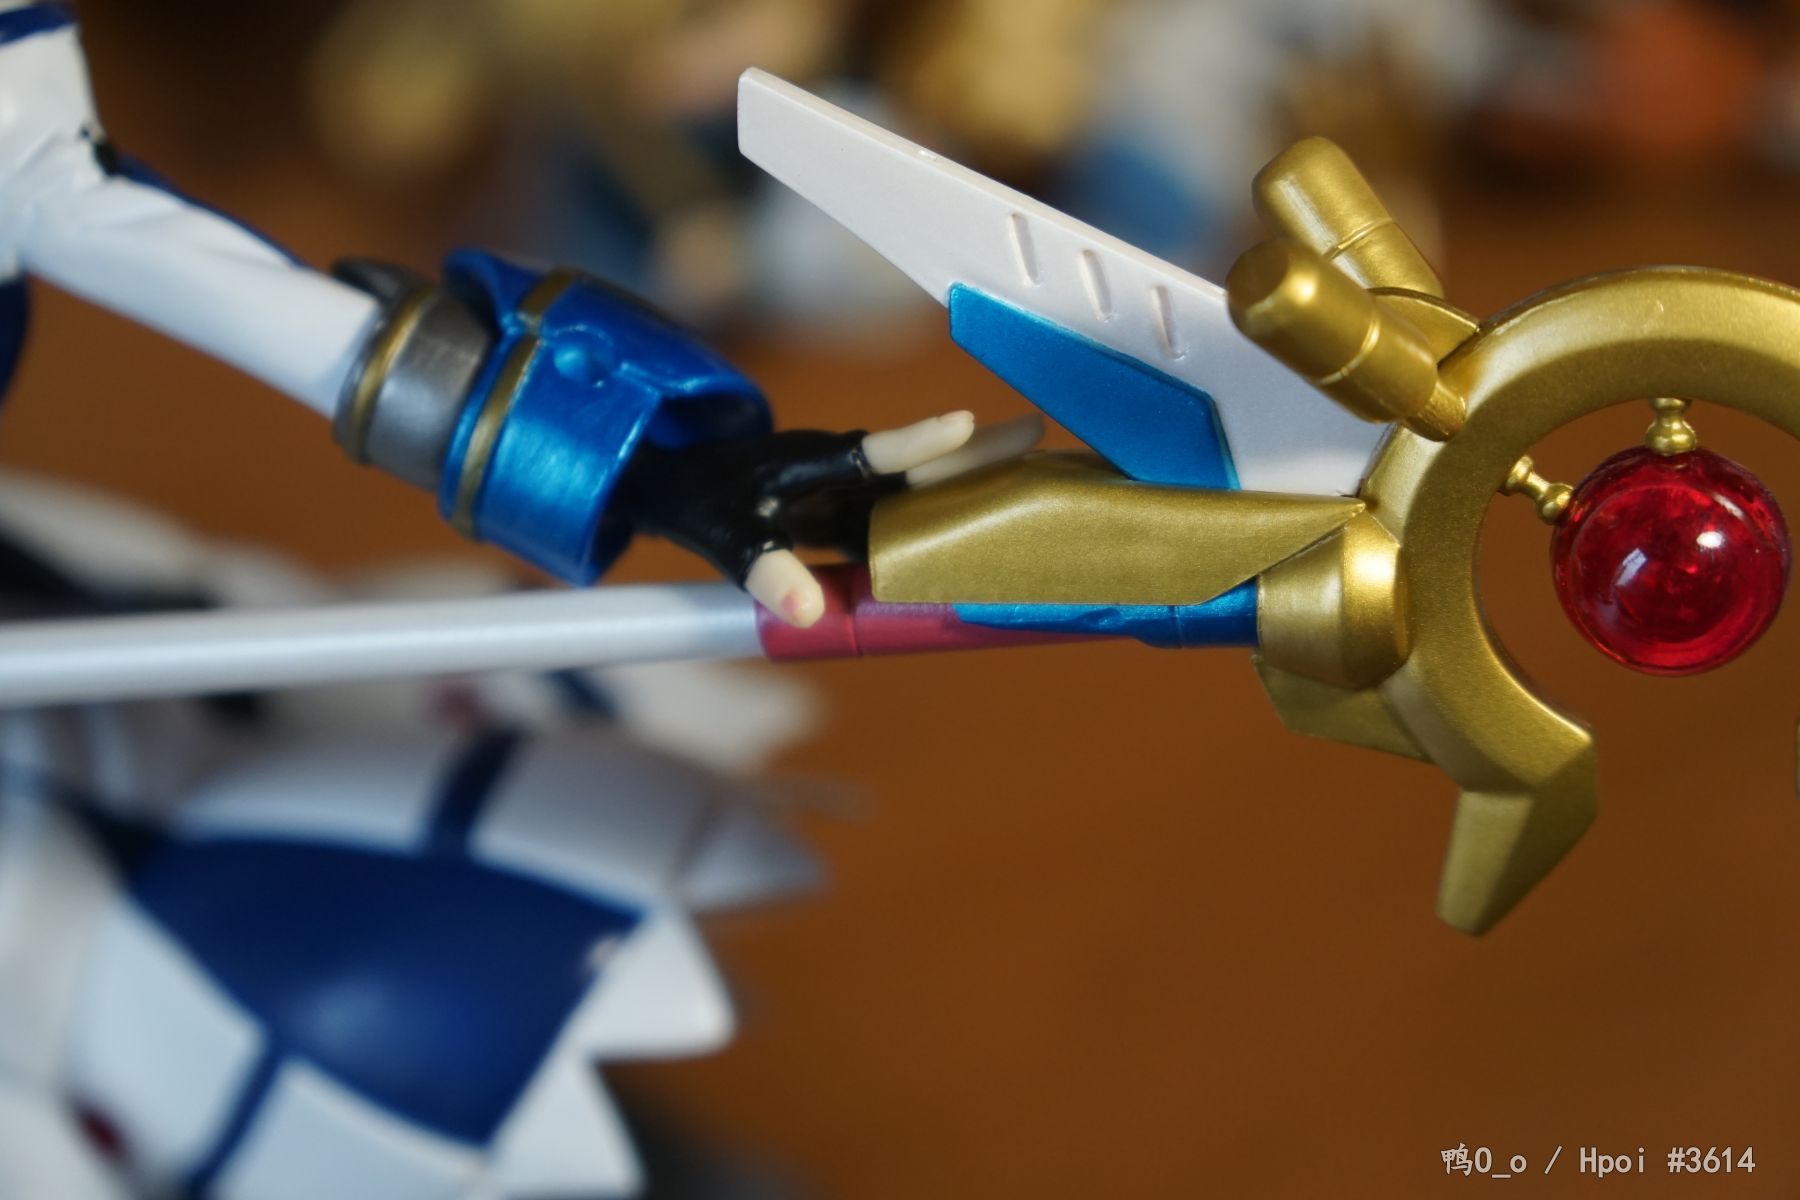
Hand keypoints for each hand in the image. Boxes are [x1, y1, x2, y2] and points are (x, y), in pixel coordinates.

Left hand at [619, 412, 1041, 625]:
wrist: (695, 480)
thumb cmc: (712, 504)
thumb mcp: (728, 543)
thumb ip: (767, 574)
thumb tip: (807, 616)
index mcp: (813, 465)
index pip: (870, 453)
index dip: (916, 442)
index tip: (963, 425)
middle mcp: (847, 468)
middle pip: (921, 464)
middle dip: (978, 452)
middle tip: (1039, 435)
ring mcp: (860, 485)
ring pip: (927, 485)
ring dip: (980, 479)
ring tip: (1047, 473)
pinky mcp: (867, 504)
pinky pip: (916, 511)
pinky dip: (956, 513)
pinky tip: (1002, 521)